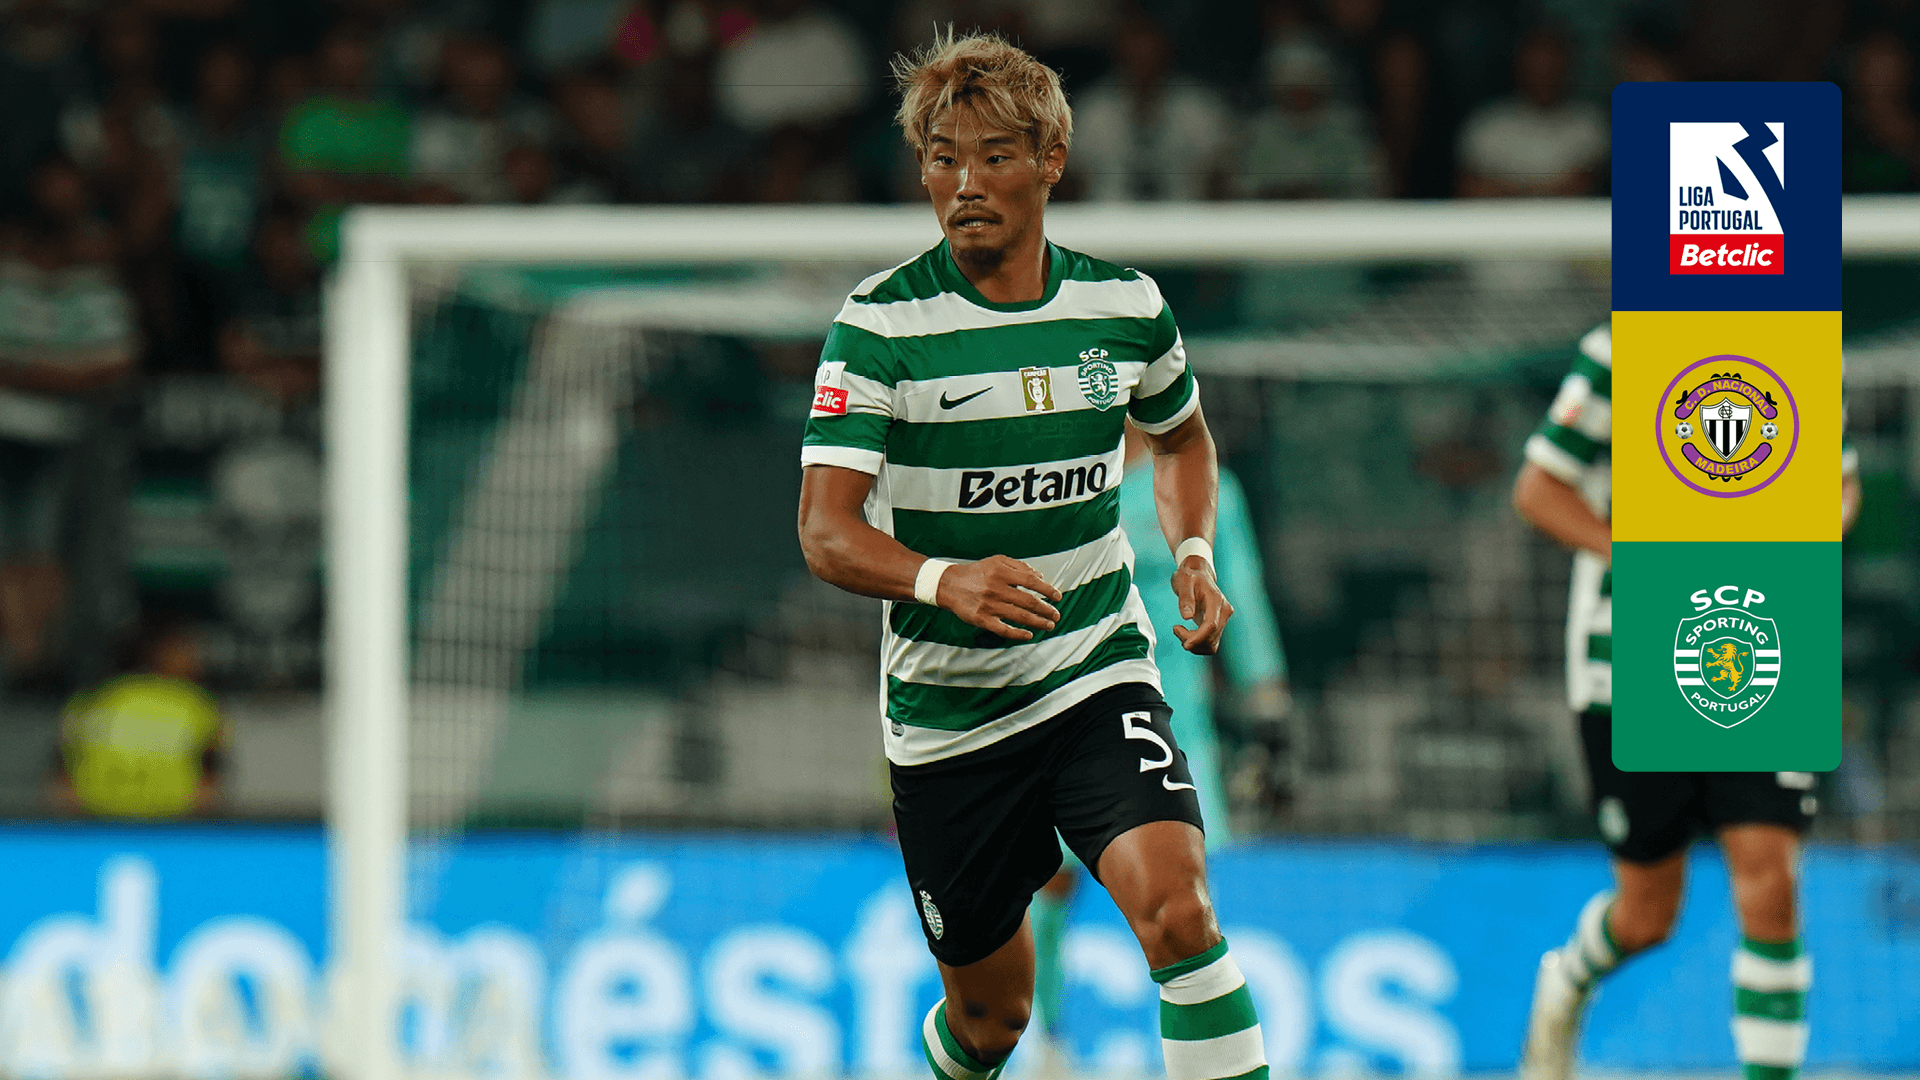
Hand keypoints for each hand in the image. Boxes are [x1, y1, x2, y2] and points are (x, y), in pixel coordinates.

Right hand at [936, 555, 1062, 640]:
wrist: (949, 585)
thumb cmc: (976, 573)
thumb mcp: (997, 561)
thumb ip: (1019, 566)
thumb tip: (1040, 576)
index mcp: (1001, 573)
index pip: (1031, 582)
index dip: (1047, 590)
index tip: (1057, 597)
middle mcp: (996, 589)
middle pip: (1028, 602)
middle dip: (1046, 609)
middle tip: (1056, 615)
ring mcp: (989, 606)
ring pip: (1020, 616)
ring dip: (1038, 622)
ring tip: (1049, 625)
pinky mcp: (982, 619)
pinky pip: (1003, 629)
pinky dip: (1018, 633)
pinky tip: (1029, 634)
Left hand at [1170, 556, 1231, 654]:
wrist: (1197, 574)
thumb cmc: (1189, 576)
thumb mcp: (1184, 581)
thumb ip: (1186, 598)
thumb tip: (1187, 617)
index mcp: (1216, 601)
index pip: (1211, 625)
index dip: (1199, 638)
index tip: (1185, 644)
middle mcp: (1224, 612)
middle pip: (1211, 637)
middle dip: (1192, 640)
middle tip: (1176, 629)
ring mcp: (1222, 620)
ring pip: (1212, 645)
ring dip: (1194, 645)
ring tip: (1180, 631)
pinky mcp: (1217, 626)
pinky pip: (1210, 644)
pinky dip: (1197, 645)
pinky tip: (1186, 635)